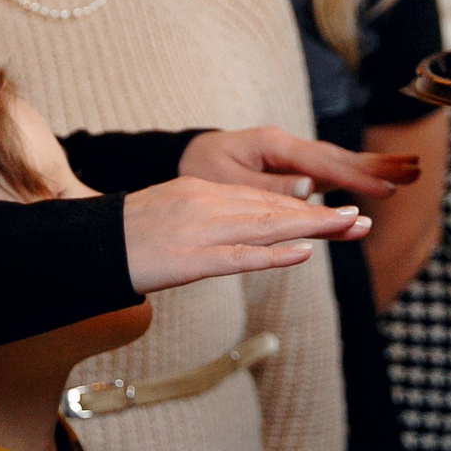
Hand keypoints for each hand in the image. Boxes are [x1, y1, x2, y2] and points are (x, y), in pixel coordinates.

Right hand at [121, 178, 371, 294]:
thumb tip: (246, 230)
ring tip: (348, 227)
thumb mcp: (175, 212)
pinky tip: (303, 252)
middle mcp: (209, 203)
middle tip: (362, 219)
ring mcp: (201, 230)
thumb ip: (211, 216)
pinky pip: (238, 257)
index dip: (307, 206)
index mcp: (205, 191)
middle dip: (322, 215)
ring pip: (267, 226)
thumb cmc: (129, 235)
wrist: (87, 244)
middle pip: (276, 209)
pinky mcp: (190, 259)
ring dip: (312, 227)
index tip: (341, 211)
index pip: (266, 198)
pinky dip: (273, 254)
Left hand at [180, 126, 420, 200]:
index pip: (322, 164)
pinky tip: (378, 179)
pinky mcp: (292, 168)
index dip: (355, 177)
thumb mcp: (225, 181)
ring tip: (409, 171)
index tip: (384, 187)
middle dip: (377, 165)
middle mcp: (288, 146)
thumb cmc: (200, 170)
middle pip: (339, 157)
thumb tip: (309, 187)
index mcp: (273, 145)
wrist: (186, 158)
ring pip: (338, 162)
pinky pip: (328, 173)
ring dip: (373, 167)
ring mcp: (292, 156)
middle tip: (414, 170)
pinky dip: (354, 175)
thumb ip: (266, 186)